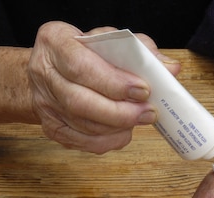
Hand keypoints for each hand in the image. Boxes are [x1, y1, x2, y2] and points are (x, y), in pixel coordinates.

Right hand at [28, 22, 179, 153]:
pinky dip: (108, 141)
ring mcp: (45, 104)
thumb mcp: (110, 40)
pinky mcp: (52, 127)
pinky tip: (124, 132)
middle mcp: (44, 73)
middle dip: (119, 111)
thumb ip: (140, 50)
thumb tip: (170, 69)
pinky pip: (83, 142)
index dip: (113, 82)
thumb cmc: (86, 52)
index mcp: (55, 41)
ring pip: (83, 124)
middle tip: (148, 112)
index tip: (143, 90)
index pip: (82, 66)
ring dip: (117, 127)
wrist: (51, 70)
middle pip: (80, 101)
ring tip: (140, 119)